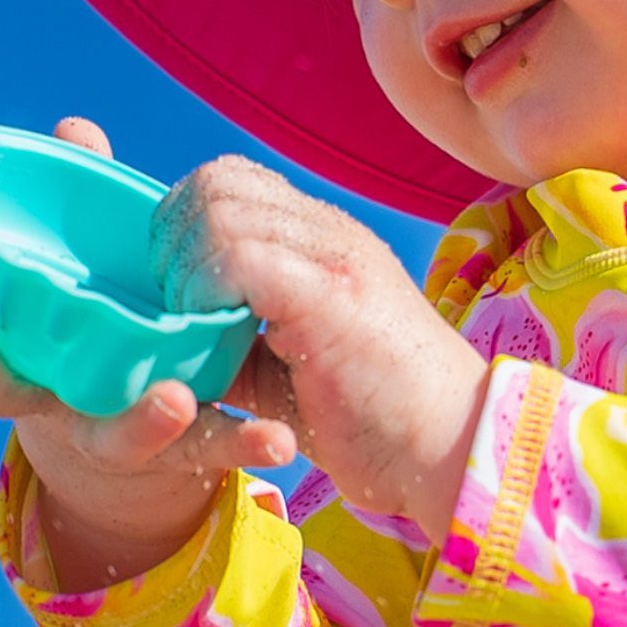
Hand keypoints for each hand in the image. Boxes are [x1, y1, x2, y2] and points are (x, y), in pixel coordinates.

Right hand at [0, 119, 309, 590]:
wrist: (144, 427)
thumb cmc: (96, 317)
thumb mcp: (82, 258)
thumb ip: (75, 203)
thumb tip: (75, 129)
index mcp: (3, 336)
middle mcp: (38, 390)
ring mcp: (99, 428)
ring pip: (107, 437)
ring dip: (135, 422)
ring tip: (174, 400)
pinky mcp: (169, 453)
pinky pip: (205, 453)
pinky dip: (240, 444)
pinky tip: (278, 440)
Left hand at [149, 155, 487, 538]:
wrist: (454, 448)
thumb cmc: (379, 419)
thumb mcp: (290, 369)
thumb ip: (235, 339)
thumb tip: (172, 337)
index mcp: (324, 238)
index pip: (231, 179)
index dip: (184, 224)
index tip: (175, 289)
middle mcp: (329, 231)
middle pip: (216, 180)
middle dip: (172, 240)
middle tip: (175, 306)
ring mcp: (334, 254)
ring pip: (219, 209)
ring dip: (185, 269)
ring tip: (193, 325)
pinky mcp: (330, 293)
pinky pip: (237, 257)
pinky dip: (204, 292)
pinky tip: (213, 336)